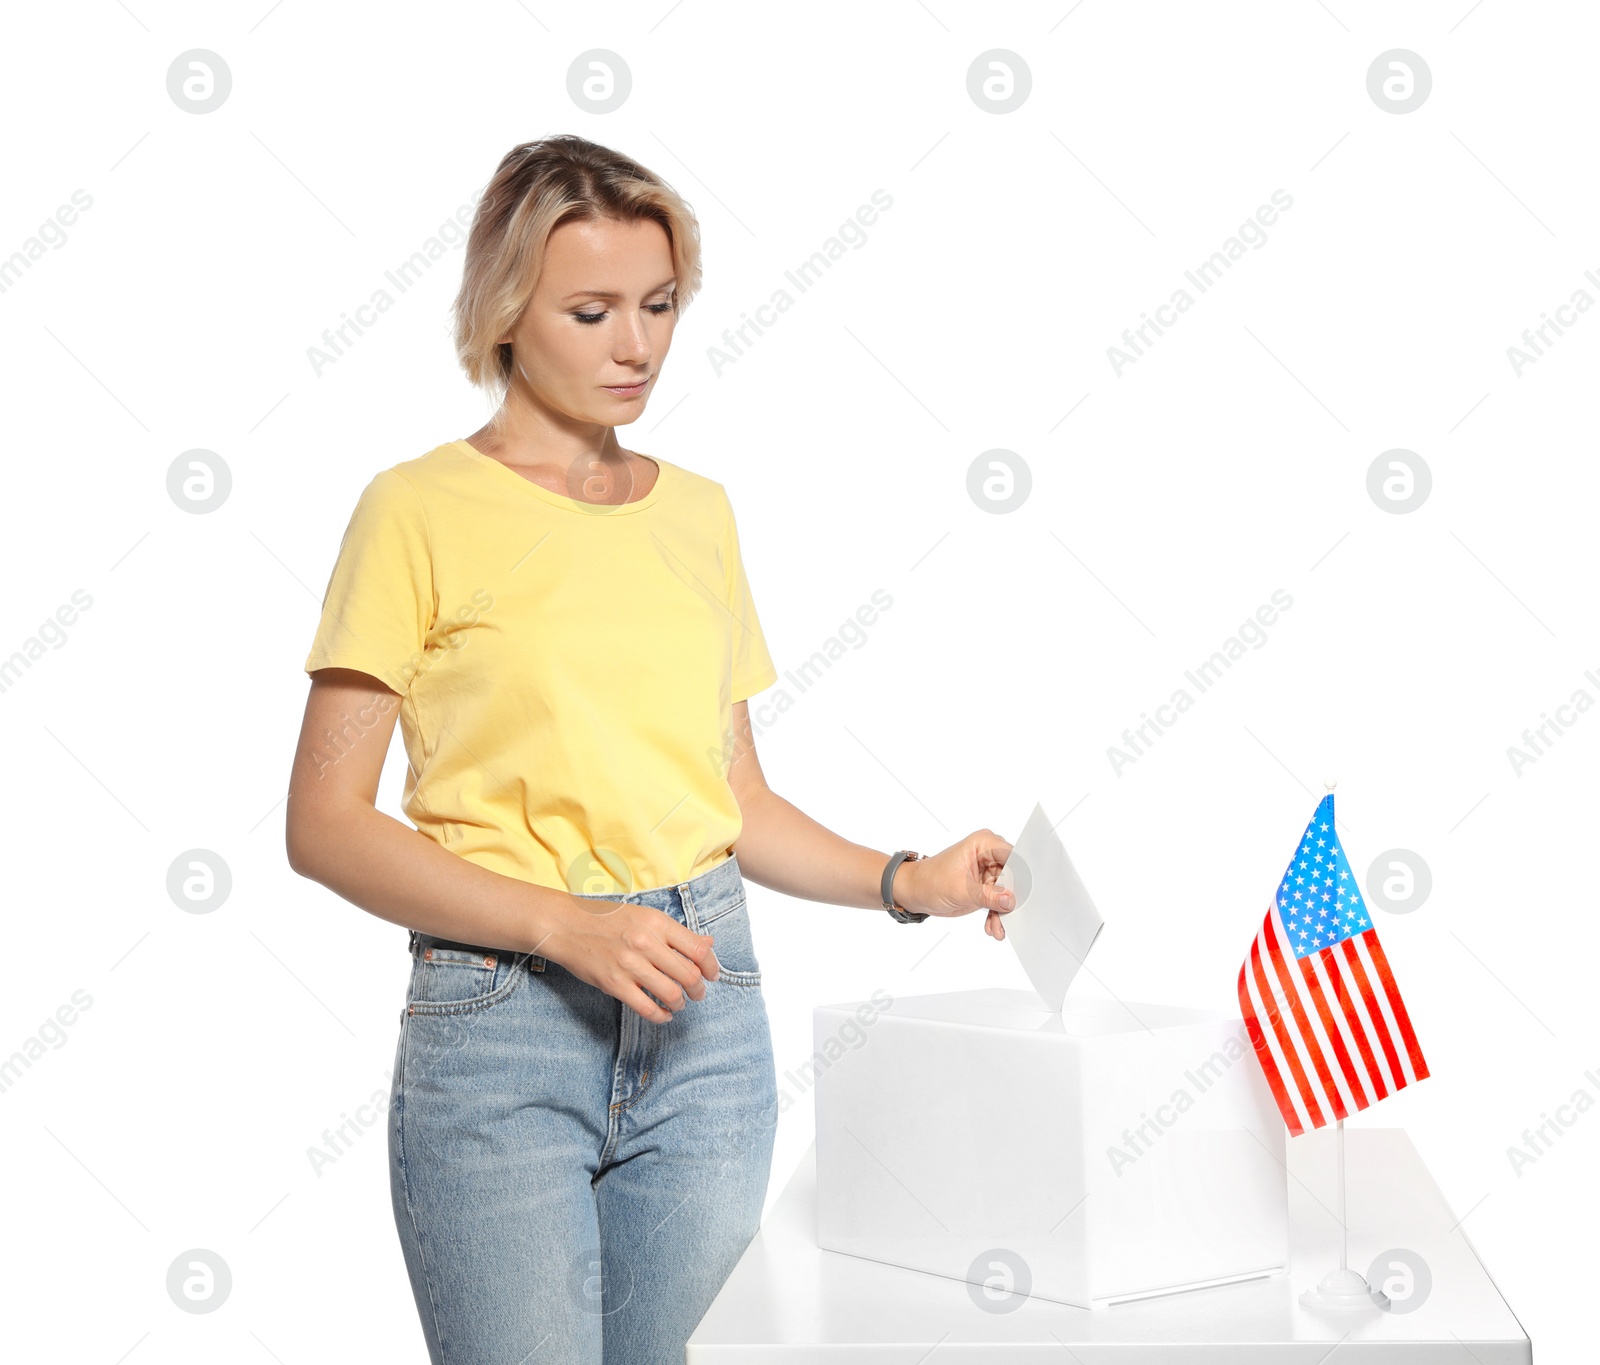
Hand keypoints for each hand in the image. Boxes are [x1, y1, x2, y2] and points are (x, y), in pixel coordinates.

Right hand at [536, 897, 720, 1023]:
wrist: (567, 925)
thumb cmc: (607, 919)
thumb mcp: (645, 916)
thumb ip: (676, 933)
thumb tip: (709, 943)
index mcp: (657, 922)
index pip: (698, 949)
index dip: (712, 966)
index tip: (712, 975)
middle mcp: (646, 942)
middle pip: (688, 974)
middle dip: (699, 990)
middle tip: (698, 993)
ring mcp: (630, 965)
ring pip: (671, 994)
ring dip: (681, 1003)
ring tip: (679, 1003)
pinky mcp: (614, 984)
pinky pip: (647, 1008)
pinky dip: (661, 1015)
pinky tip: (663, 1014)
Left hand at [896, 829, 1015, 940]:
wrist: (915, 892)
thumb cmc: (930, 881)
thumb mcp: (960, 890)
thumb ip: (987, 895)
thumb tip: (1010, 900)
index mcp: (983, 843)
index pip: (1012, 856)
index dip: (1020, 876)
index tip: (1023, 896)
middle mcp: (989, 854)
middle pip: (1013, 876)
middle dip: (1011, 898)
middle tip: (1011, 916)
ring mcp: (988, 871)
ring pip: (1008, 892)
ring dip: (1004, 911)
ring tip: (998, 927)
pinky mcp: (986, 886)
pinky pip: (999, 900)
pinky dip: (997, 914)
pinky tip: (992, 926)